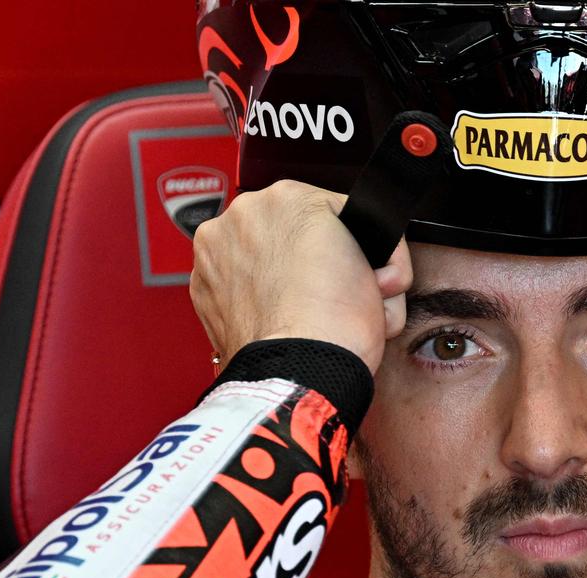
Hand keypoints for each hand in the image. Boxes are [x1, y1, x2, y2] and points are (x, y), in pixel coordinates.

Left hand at [189, 179, 411, 373]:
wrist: (300, 371)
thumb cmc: (338, 325)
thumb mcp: (384, 266)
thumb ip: (365, 245)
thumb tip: (361, 262)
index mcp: (290, 197)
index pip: (334, 213)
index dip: (358, 248)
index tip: (364, 273)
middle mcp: (245, 213)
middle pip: (295, 232)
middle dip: (319, 260)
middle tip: (337, 293)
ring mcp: (217, 249)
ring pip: (263, 253)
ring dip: (285, 275)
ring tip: (308, 309)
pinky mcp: (202, 284)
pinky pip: (237, 280)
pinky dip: (255, 295)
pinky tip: (278, 316)